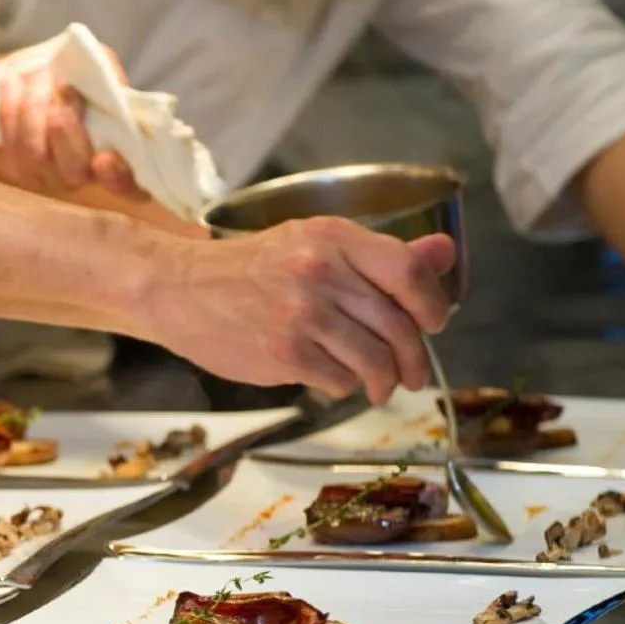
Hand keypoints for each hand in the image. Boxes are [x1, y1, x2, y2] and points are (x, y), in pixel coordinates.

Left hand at [0, 48, 144, 198]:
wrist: (40, 81)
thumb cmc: (82, 79)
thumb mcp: (103, 71)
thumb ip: (110, 80)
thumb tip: (104, 88)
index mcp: (119, 159)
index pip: (128, 187)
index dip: (117, 178)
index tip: (105, 157)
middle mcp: (84, 175)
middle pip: (74, 170)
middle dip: (65, 131)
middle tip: (66, 92)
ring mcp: (49, 176)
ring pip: (36, 156)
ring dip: (36, 109)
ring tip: (40, 76)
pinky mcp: (17, 168)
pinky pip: (10, 144)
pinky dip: (10, 110)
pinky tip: (13, 83)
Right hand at [137, 217, 455, 402]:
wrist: (178, 289)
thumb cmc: (250, 270)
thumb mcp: (313, 246)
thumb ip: (379, 256)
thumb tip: (446, 253)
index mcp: (332, 237)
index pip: (408, 271)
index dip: (432, 304)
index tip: (432, 324)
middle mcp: (321, 271)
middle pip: (397, 325)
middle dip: (413, 359)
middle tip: (412, 374)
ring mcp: (302, 313)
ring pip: (375, 360)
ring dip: (384, 381)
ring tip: (378, 386)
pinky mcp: (284, 352)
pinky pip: (340, 380)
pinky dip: (343, 386)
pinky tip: (332, 378)